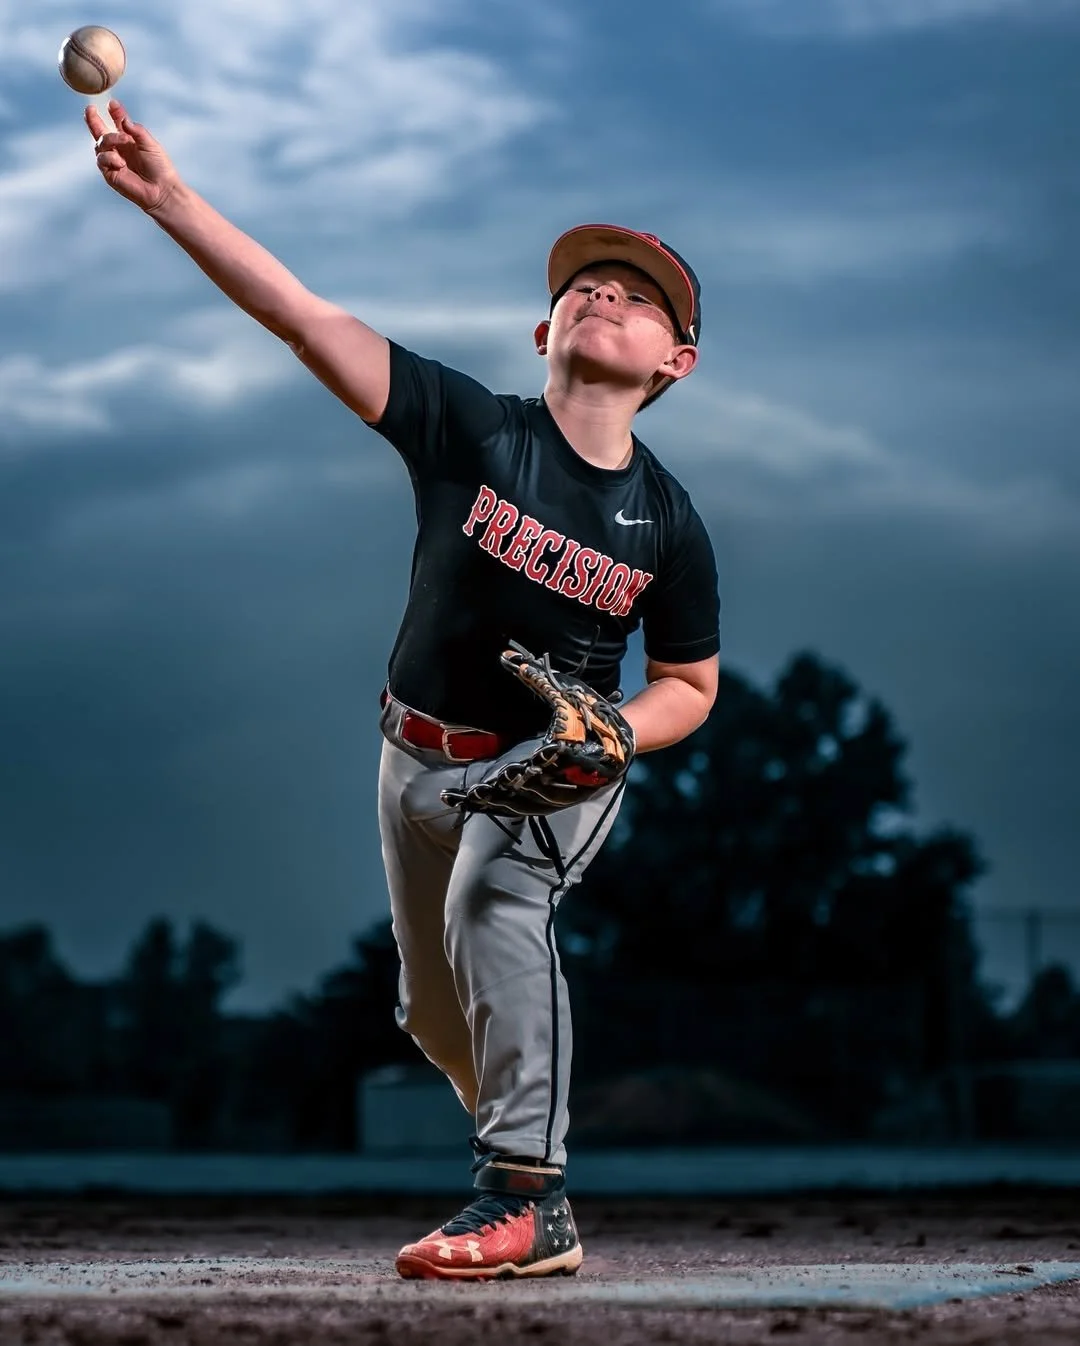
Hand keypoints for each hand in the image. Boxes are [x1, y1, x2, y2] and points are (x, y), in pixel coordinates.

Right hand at [85, 99, 179, 213]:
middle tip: (90, 109)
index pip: (117, 122)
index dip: (114, 112)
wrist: (161, 189)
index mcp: (129, 140)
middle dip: (93, 119)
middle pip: (100, 131)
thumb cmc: (159, 168)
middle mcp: (119, 149)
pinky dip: (110, 157)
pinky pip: (101, 159)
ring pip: (100, 143)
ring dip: (110, 138)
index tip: (112, 104)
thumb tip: (123, 119)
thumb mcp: (149, 143)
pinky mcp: (109, 173)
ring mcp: (113, 160)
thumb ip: (136, 130)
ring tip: (123, 141)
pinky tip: (121, 162)